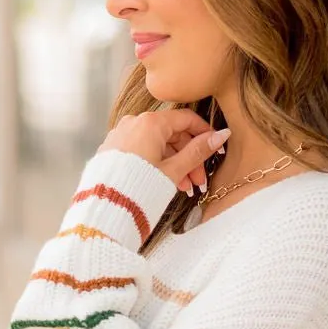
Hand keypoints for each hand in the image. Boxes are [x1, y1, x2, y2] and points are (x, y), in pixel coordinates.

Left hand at [97, 110, 230, 221]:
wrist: (106, 209)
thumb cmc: (139, 189)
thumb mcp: (174, 170)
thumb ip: (198, 151)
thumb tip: (221, 135)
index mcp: (150, 123)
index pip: (186, 119)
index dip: (204, 133)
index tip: (214, 147)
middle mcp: (133, 123)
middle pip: (172, 135)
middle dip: (189, 158)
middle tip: (199, 180)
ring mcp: (120, 136)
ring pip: (157, 145)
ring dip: (175, 164)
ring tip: (185, 188)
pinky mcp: (113, 151)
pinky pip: (142, 151)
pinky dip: (157, 164)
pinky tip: (165, 183)